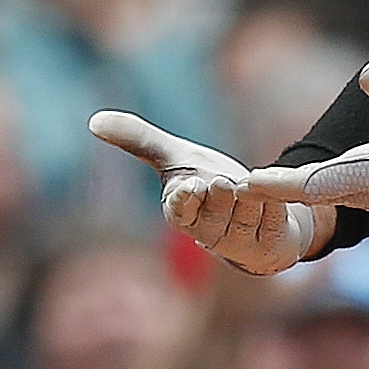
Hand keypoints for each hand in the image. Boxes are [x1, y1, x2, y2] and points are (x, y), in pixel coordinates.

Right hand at [89, 111, 315, 275]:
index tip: (192, 186)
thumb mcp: (176, 156)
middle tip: (225, 182)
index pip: (179, 210)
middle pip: (218, 204)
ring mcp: (237, 244)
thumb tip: (93, 120)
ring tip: (247, 190)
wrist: (256, 212)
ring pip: (246, 211)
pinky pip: (275, 218)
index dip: (186, 199)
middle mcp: (205, 233)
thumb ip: (139, 140)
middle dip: (225, 188)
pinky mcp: (267, 248)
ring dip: (250, 195)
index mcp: (180, 213)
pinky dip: (275, 203)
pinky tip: (270, 201)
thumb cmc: (210, 183)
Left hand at [242, 64, 368, 218]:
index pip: (310, 183)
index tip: (244, 183)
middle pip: (309, 192)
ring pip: (324, 194)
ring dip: (291, 191)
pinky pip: (341, 192)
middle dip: (272, 190)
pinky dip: (316, 188)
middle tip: (232, 188)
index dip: (276, 184)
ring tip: (256, 186)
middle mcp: (368, 191)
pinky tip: (302, 183)